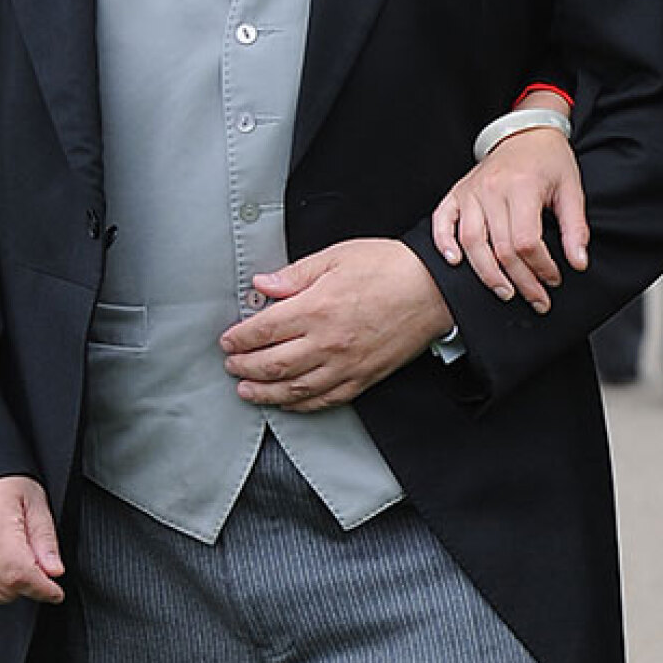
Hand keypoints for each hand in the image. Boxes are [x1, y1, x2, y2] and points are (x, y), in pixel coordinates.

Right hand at [0, 476, 65, 610]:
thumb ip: (44, 538)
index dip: (42, 589)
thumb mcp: (34, 499)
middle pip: (5, 588)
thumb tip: (54, 571)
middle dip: (30, 587)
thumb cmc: (0, 480)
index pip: (18, 573)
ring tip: (23, 567)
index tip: (56, 591)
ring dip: (12, 592)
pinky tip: (4, 575)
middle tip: (42, 570)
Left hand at [219, 238, 451, 406]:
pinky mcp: (363, 378)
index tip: (228, 340)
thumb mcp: (337, 257)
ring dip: (265, 392)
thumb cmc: (388, 267)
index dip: (240, 338)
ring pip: (295, 388)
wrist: (433, 289)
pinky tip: (287, 402)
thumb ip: (295, 274)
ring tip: (247, 390)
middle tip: (230, 365)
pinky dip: (301, 404)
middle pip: (273, 364)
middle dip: (245, 367)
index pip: (263, 330)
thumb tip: (262, 285)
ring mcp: (346, 364)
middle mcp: (328, 342)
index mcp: (317, 308)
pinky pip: (325, 399)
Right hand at [430, 128, 589, 312]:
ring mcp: (470, 191)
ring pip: (472, 242)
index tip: (553, 279)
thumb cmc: (550, 161)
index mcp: (521, 186)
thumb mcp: (572, 189)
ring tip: (505, 292)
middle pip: (501, 248)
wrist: (526, 132)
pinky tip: (455, 262)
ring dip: (488, 274)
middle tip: (537, 299)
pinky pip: (442, 221)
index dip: (541, 267)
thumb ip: (575, 228)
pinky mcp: (457, 193)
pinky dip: (444, 243)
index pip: (526, 241)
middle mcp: (491, 189)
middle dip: (521, 281)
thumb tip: (578, 263)